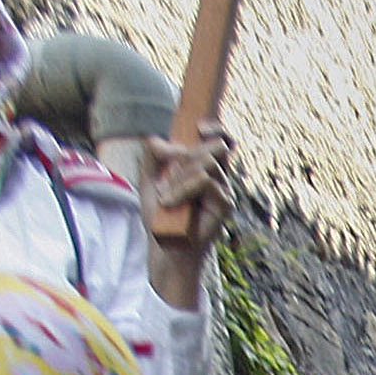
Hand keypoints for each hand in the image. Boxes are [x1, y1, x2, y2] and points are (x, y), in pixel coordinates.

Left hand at [140, 123, 234, 308]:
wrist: (165, 247)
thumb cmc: (161, 216)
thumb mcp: (149, 178)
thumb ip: (154, 153)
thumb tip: (175, 145)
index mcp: (205, 168)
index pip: (222, 138)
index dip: (216, 128)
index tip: (199, 127)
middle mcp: (220, 177)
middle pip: (212, 147)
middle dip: (183, 161)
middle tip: (165, 185)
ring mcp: (225, 190)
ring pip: (207, 163)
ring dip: (179, 178)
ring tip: (166, 199)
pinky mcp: (226, 204)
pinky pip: (207, 181)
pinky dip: (184, 188)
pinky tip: (170, 203)